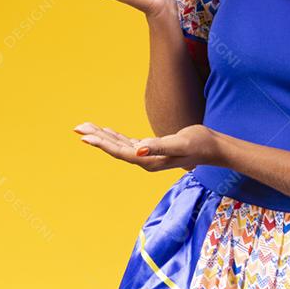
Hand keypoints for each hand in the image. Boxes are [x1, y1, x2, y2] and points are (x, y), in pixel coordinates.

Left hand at [72, 121, 222, 171]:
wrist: (213, 148)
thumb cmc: (199, 143)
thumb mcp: (179, 142)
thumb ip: (159, 146)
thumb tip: (139, 148)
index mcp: (148, 160)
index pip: (119, 151)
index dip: (101, 143)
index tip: (84, 136)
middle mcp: (145, 160)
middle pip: (115, 148)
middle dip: (95, 138)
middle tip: (76, 128)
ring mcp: (148, 155)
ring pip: (119, 145)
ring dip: (102, 137)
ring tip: (85, 128)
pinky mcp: (152, 149)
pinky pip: (127, 143)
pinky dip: (115, 137)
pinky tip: (107, 131)